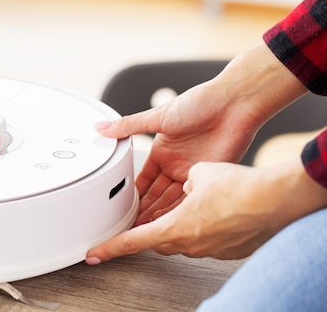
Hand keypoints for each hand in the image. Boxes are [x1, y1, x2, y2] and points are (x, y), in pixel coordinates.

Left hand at [86, 159, 326, 262]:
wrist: (275, 201)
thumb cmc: (239, 189)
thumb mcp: (199, 173)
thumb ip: (185, 180)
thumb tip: (187, 181)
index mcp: (174, 227)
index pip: (133, 240)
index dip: (111, 248)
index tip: (95, 255)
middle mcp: (189, 243)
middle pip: (158, 239)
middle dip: (151, 228)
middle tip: (147, 216)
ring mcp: (208, 250)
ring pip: (183, 239)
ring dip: (180, 224)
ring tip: (192, 204)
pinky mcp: (225, 250)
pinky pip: (205, 240)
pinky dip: (204, 226)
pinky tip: (215, 209)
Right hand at [98, 79, 261, 224]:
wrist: (233, 104)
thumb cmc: (199, 104)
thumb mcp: (158, 117)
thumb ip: (129, 126)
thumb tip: (102, 127)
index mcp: (162, 152)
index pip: (143, 180)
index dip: (134, 195)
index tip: (122, 210)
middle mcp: (176, 165)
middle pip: (157, 195)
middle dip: (145, 211)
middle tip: (132, 228)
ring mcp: (193, 173)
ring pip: (173, 201)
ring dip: (162, 215)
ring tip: (148, 231)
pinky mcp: (210, 177)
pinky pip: (193, 199)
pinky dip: (182, 211)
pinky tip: (172, 224)